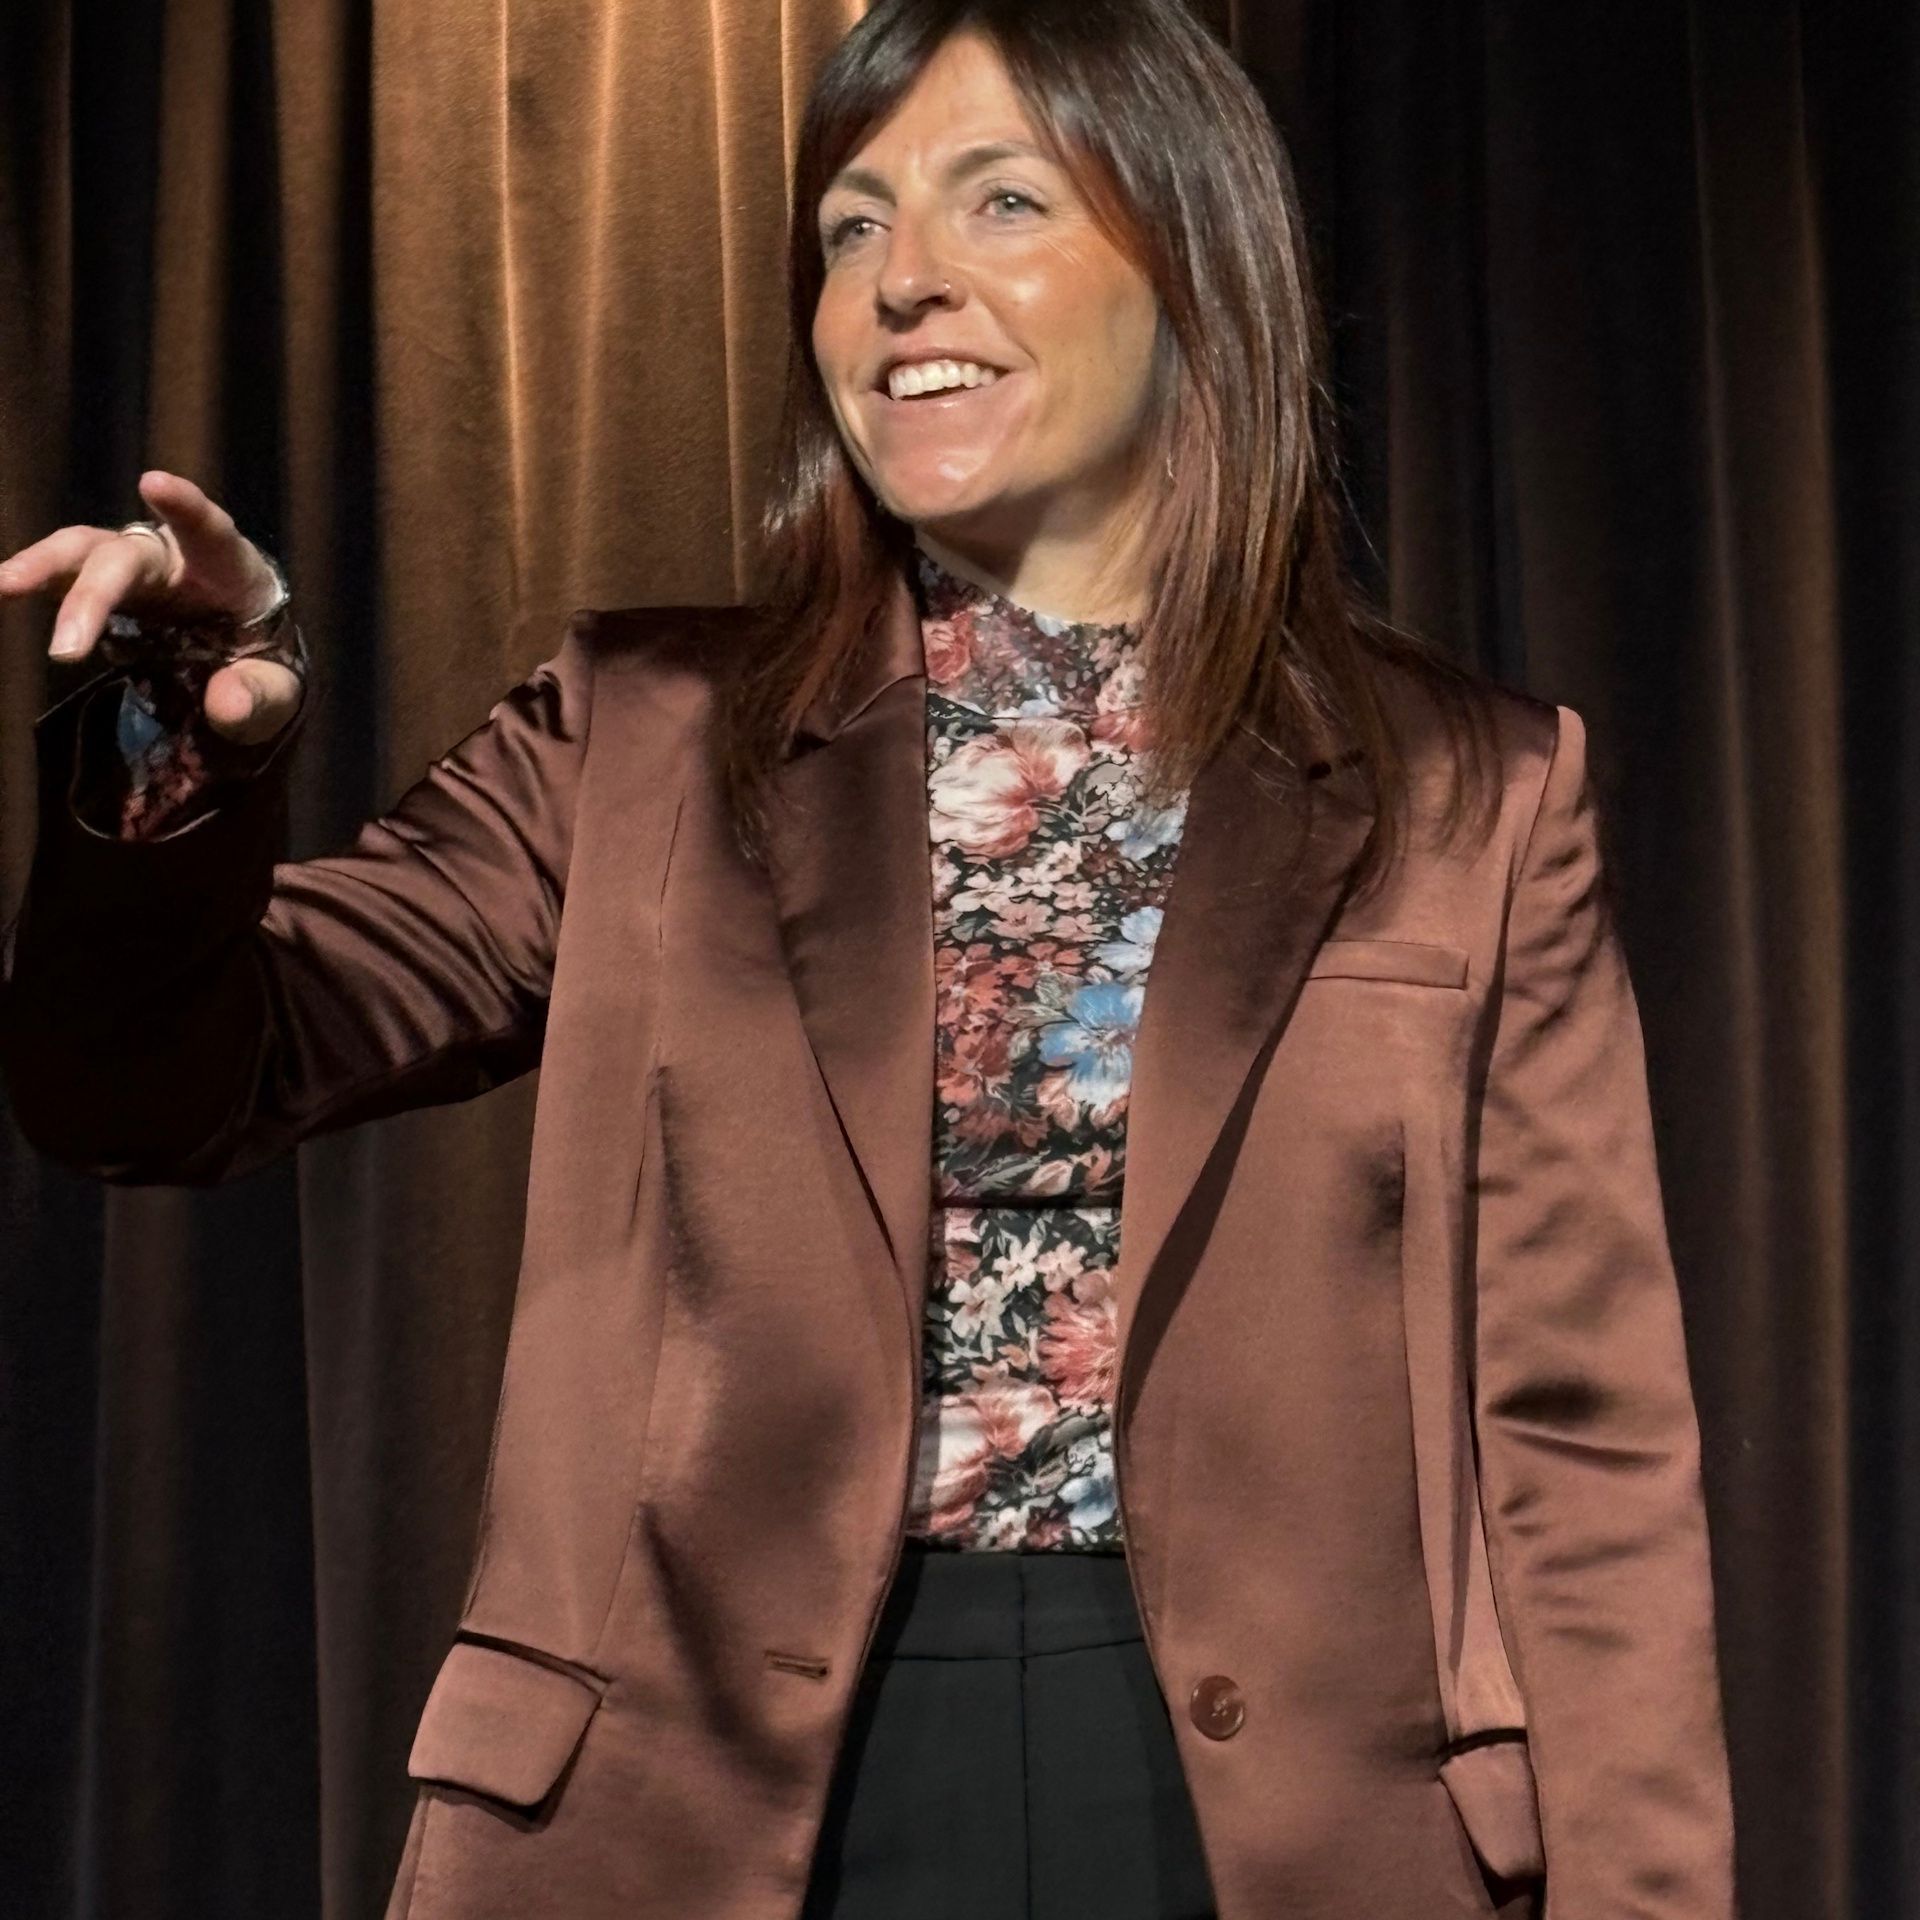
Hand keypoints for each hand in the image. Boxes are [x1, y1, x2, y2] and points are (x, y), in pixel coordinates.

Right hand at [0, 470, 303, 746]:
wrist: (239, 651)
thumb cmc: (261, 657)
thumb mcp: (277, 687)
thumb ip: (257, 696)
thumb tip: (225, 706)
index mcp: (227, 566)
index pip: (209, 527)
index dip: (183, 504)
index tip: (152, 482)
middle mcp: (172, 555)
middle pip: (125, 558)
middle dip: (93, 595)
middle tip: (65, 650)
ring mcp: (131, 565)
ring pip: (80, 553)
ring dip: (40, 568)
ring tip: (4, 586)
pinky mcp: (101, 583)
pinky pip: (62, 577)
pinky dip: (33, 582)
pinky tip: (5, 590)